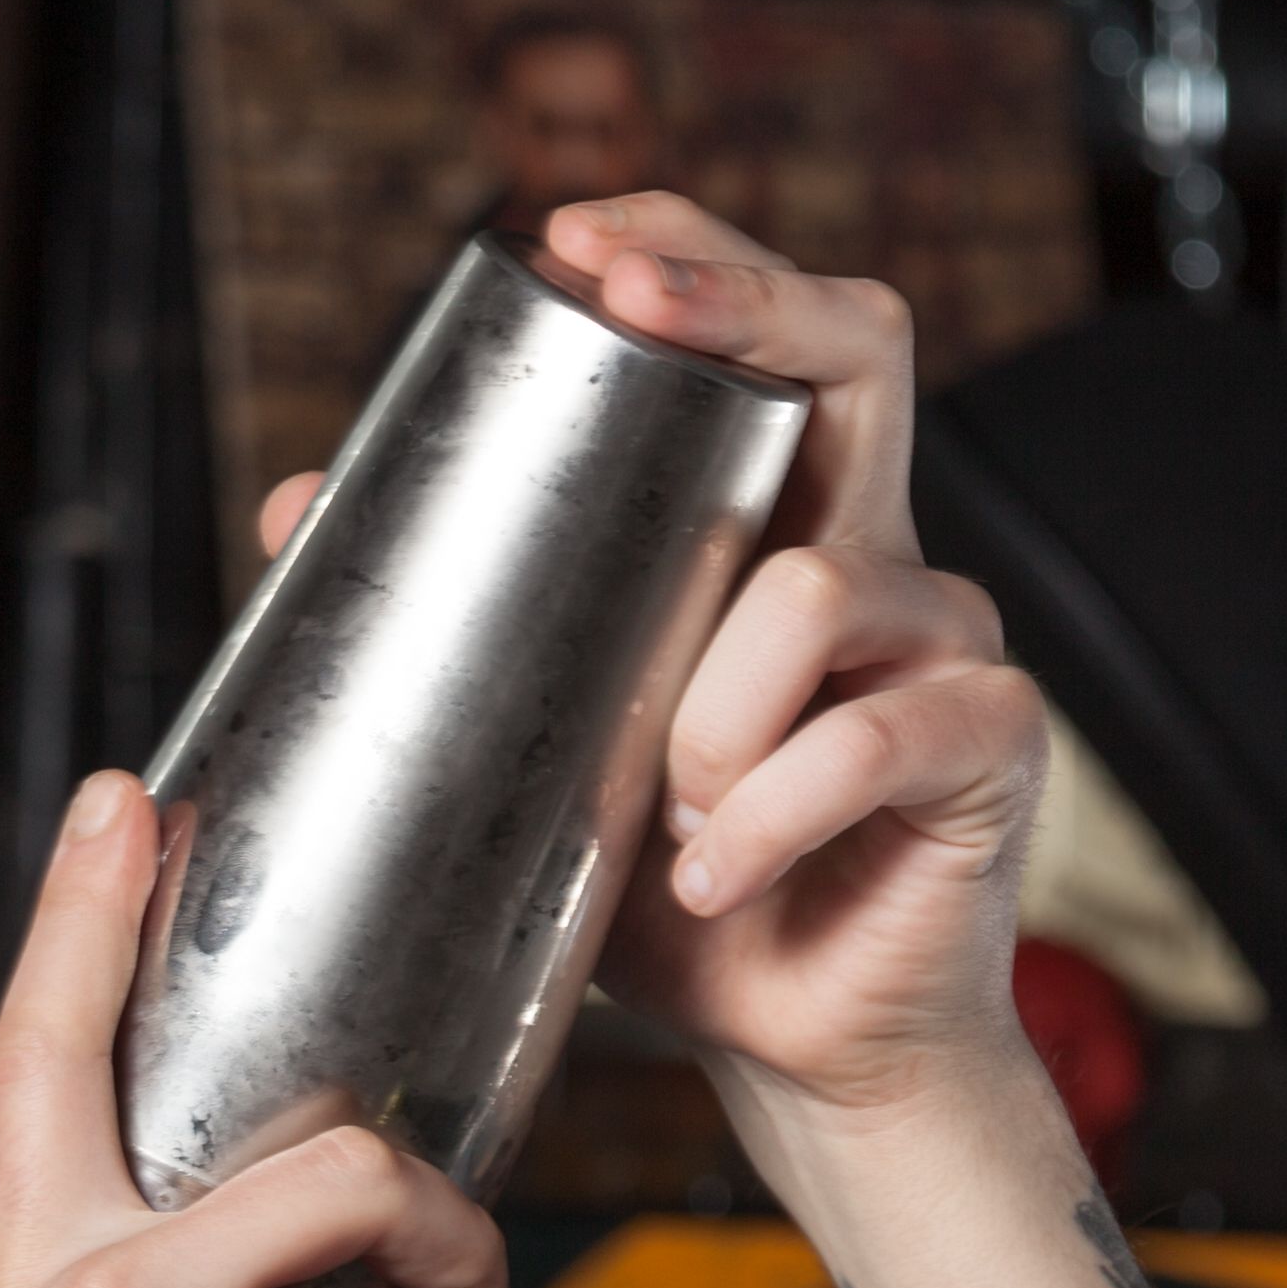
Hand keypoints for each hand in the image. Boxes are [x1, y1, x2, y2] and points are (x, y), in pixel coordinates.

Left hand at [255, 193, 1199, 1287]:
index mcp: (780, 532)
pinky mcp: (993, 739)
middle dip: (737, 302)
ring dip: (709, 716)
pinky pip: (867, 736)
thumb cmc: (672, 898)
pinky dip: (766, 814)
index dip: (694, 257)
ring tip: (667, 824)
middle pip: (859, 347)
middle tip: (624, 301)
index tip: (572, 238)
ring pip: (815, 588)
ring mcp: (950, 640)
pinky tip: (709, 880)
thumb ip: (458, 627)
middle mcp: (883, 553)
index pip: (774, 335)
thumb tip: (293, 501)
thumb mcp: (541, 748)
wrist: (790, 1049)